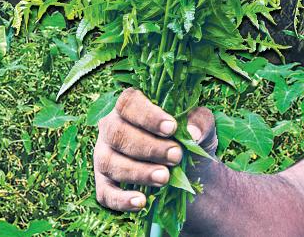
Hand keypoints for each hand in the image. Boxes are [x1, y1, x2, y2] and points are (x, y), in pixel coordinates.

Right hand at [94, 88, 216, 211]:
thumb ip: (199, 122)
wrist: (190, 176)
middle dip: (147, 147)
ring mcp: (104, 156)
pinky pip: (104, 192)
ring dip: (137, 171)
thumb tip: (192, 132)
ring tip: (165, 178)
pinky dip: (120, 199)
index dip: (147, 115)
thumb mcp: (201, 128)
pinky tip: (141, 202)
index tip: (171, 128)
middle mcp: (110, 128)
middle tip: (176, 156)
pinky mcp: (104, 183)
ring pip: (109, 162)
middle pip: (116, 133)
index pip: (128, 103)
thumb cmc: (188, 142)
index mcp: (129, 107)